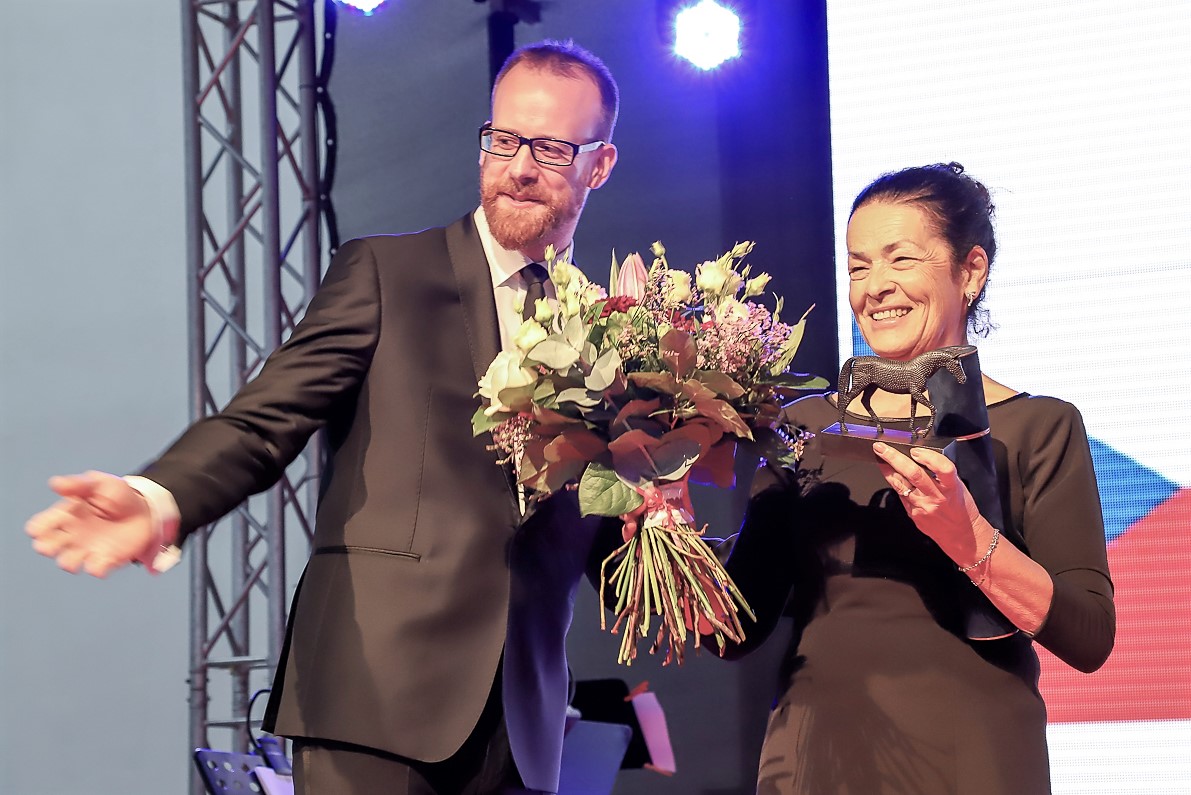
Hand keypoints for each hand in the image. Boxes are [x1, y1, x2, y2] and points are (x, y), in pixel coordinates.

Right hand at [25, 471, 155, 576]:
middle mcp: (71, 535)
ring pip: (67, 563)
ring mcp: (87, 549)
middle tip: (56, 543)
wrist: (146, 509)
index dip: (37, 529)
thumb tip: (54, 483)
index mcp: (65, 515)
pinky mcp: (106, 559)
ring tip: (80, 553)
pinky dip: (96, 567)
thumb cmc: (118, 494)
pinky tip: (104, 558)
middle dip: (46, 547)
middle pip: (46, 547)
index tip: (45, 526)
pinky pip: (95, 570)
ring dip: (69, 562)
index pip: (39, 526)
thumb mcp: (100, 483)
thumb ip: (78, 484)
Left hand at [872, 442, 981, 550]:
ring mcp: (923, 507)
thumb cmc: (961, 508)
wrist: (961, 534)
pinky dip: (895, 483)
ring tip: (880, 458)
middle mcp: (936, 497)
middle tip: (881, 448)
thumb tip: (919, 456)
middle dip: (894, 458)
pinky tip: (891, 476)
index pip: (942, 468)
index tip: (916, 450)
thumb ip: (941, 472)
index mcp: (952, 488)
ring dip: (887, 470)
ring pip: (900, 485)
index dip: (928, 457)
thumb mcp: (958, 485)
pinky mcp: (913, 514)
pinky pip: (901, 495)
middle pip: (913, 474)